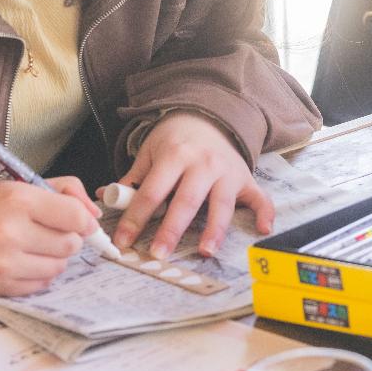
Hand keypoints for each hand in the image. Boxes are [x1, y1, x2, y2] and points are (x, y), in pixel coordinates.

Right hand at [0, 177, 99, 295]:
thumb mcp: (16, 184)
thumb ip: (62, 191)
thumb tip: (93, 214)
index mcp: (17, 200)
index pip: (75, 217)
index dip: (83, 219)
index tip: (79, 220)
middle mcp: (11, 233)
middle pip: (71, 244)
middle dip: (68, 237)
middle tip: (49, 230)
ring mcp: (3, 264)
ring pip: (58, 267)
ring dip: (54, 257)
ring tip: (33, 245)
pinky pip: (39, 285)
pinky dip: (38, 274)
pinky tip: (22, 260)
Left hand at [112, 112, 271, 258]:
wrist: (206, 117)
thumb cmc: (174, 140)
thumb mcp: (149, 152)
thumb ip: (132, 178)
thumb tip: (106, 197)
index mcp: (175, 156)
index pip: (152, 192)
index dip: (136, 218)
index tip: (123, 241)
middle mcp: (203, 163)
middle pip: (186, 200)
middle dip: (172, 229)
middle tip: (159, 253)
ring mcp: (227, 171)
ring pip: (221, 203)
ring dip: (214, 228)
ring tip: (205, 251)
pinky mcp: (245, 178)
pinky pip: (259, 196)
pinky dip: (265, 212)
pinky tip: (263, 229)